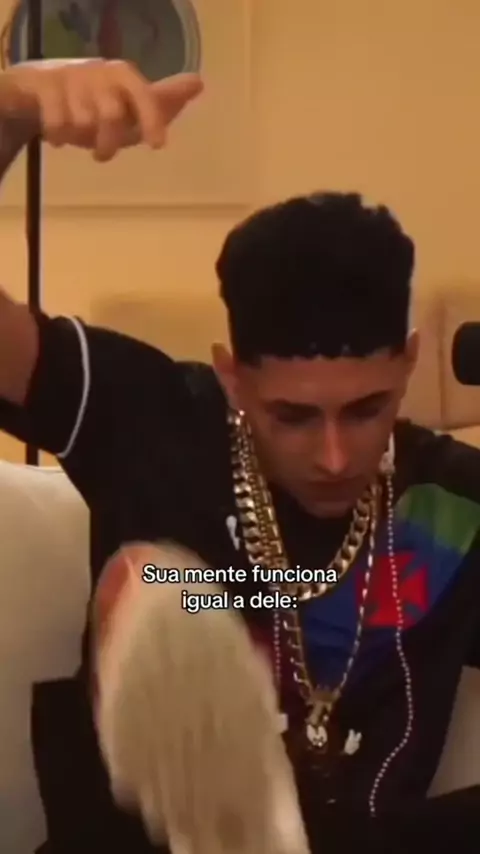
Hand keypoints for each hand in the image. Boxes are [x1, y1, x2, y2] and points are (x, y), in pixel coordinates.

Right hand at [0, 59, 202, 160]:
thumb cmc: (97, 102)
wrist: (44, 89)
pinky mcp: (45, 87)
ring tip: (79, 140)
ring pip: (81, 121)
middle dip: (109, 141)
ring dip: (81, 139)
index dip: (152, 119)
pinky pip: (55, 120)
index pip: (144, 95)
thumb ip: (162, 101)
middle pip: (111, 114)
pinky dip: (57, 136)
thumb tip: (198, 83)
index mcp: (124, 77)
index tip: (157, 146)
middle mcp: (100, 73)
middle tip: (102, 156)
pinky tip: (58, 141)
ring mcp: (72, 79)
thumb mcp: (130, 105)